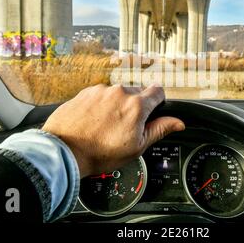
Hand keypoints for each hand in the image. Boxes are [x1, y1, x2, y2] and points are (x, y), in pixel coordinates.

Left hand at [42, 84, 184, 177]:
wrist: (65, 151)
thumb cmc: (100, 153)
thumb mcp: (137, 146)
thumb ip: (159, 129)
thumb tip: (178, 122)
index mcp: (137, 105)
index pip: (158, 91)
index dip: (158, 102)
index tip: (152, 111)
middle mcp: (120, 92)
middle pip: (137, 92)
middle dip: (136, 106)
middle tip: (126, 126)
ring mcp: (101, 90)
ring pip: (118, 93)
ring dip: (117, 104)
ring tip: (106, 125)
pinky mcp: (85, 92)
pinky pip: (100, 94)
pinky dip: (101, 104)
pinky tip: (94, 120)